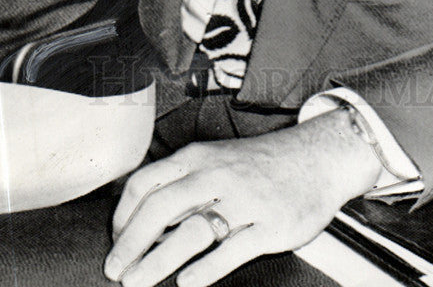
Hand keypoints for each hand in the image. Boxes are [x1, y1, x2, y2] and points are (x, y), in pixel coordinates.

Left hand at [103, 108, 380, 286]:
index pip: (146, 182)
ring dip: (158, 261)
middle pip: (161, 208)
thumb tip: (140, 218)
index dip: (123, 215)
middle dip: (131, 243)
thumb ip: (183, 184)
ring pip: (192, 231)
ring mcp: (245, 201)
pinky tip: (187, 283)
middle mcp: (218, 176)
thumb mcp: (217, 161)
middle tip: (116, 270)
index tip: (114, 240)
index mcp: (200, 158)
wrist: (317, 158)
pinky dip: (205, 269)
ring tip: (138, 283)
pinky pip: (231, 250)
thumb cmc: (261, 165)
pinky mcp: (270, 226)